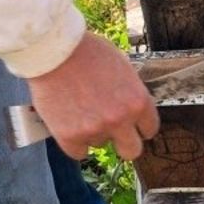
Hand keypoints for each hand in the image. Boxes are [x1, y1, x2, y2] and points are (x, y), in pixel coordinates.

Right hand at [27, 32, 158, 160]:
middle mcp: (120, 120)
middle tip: (112, 133)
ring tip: (79, 108)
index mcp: (138, 101)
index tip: (132, 126)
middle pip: (132, 151)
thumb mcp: (121, 67)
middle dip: (124, 144)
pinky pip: (78, 152)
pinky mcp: (70, 138)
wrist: (54, 51)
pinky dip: (74, 141)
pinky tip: (68, 122)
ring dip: (92, 132)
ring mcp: (95, 130)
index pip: (149, 129)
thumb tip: (131, 106)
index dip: (139, 127)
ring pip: (99, 144)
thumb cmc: (87, 51)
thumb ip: (129, 91)